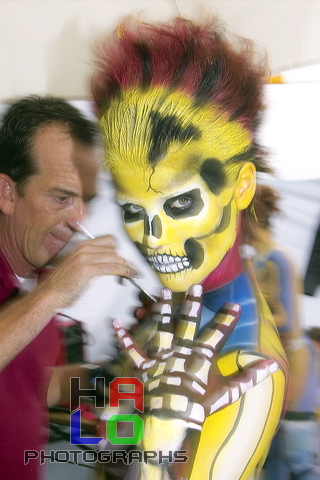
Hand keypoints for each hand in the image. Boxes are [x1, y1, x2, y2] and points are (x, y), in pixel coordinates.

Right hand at [39, 235, 136, 307]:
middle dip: (126, 260)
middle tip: (131, 269)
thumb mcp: (79, 265)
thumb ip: (94, 260)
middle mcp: (85, 248)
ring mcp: (86, 258)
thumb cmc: (64, 282)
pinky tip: (128, 276)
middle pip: (115, 249)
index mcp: (83, 245)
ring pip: (115, 257)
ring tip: (132, 274)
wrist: (50, 292)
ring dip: (127, 266)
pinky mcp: (87, 269)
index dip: (120, 249)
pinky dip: (123, 271)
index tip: (127, 258)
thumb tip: (111, 262)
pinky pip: (112, 267)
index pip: (109, 240)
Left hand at [113, 284, 278, 428]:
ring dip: (163, 309)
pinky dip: (124, 336)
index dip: (227, 319)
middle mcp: (181, 351)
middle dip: (193, 304)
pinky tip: (116, 322)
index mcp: (200, 357)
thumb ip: (247, 378)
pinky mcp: (145, 365)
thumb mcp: (226, 394)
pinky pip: (133, 349)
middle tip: (194, 286)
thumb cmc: (199, 407)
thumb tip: (271, 365)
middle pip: (188, 323)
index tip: (234, 304)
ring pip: (163, 328)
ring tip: (163, 292)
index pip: (218, 334)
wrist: (170, 422)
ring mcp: (162, 357)